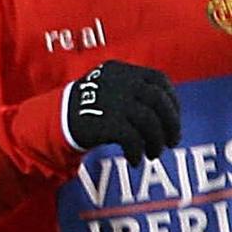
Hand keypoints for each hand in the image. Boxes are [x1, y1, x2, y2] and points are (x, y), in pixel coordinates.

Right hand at [63, 60, 181, 163]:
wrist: (56, 119)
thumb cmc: (89, 108)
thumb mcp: (110, 90)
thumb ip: (136, 94)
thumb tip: (168, 117)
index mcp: (122, 71)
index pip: (159, 80)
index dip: (172, 100)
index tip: (174, 118)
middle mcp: (120, 82)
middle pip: (158, 101)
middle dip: (171, 123)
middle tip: (172, 142)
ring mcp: (114, 101)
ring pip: (149, 122)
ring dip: (156, 141)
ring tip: (153, 154)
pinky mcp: (107, 121)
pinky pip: (132, 139)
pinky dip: (137, 152)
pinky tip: (134, 161)